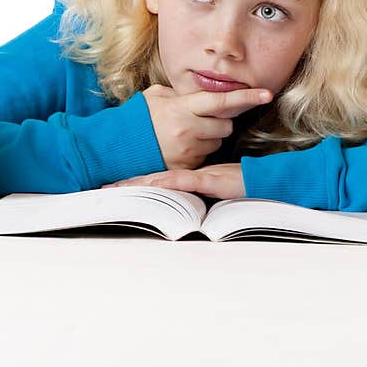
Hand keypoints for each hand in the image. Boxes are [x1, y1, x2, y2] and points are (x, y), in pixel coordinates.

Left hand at [102, 163, 245, 199]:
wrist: (263, 179)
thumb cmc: (240, 182)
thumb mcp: (213, 186)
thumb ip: (196, 186)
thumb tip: (177, 190)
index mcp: (187, 177)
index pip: (156, 180)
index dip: (135, 183)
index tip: (112, 187)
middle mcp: (189, 176)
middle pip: (153, 181)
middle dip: (128, 186)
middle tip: (103, 190)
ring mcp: (200, 178)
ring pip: (165, 181)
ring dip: (142, 185)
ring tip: (119, 188)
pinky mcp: (213, 181)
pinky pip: (188, 181)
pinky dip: (171, 182)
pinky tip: (157, 182)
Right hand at [142, 84, 271, 170]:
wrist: (116, 147)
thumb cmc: (137, 119)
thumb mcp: (157, 97)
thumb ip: (181, 94)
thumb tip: (200, 93)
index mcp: (182, 108)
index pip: (221, 101)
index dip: (246, 96)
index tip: (266, 93)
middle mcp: (187, 130)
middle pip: (225, 126)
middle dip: (219, 122)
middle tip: (202, 119)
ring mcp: (187, 150)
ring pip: (216, 143)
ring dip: (208, 138)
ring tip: (186, 134)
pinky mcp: (185, 166)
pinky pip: (204, 157)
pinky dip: (197, 151)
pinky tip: (180, 147)